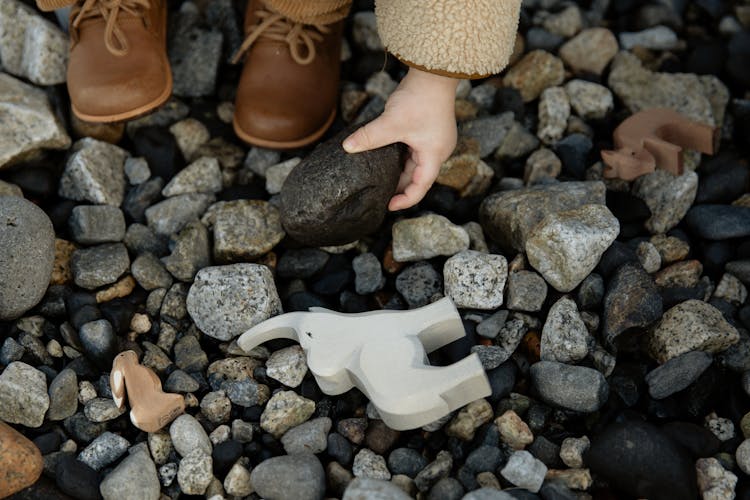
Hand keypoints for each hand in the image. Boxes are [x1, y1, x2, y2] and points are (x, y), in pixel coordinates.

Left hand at [342, 67, 458, 210]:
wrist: (434, 71)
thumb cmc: (419, 99)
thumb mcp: (391, 123)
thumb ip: (369, 137)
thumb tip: (347, 147)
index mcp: (435, 155)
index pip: (421, 187)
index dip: (405, 200)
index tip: (388, 206)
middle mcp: (438, 150)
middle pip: (418, 176)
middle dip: (399, 185)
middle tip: (379, 192)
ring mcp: (434, 140)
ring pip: (415, 163)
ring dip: (398, 170)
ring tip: (379, 177)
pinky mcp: (428, 129)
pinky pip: (414, 150)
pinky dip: (400, 156)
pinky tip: (384, 156)